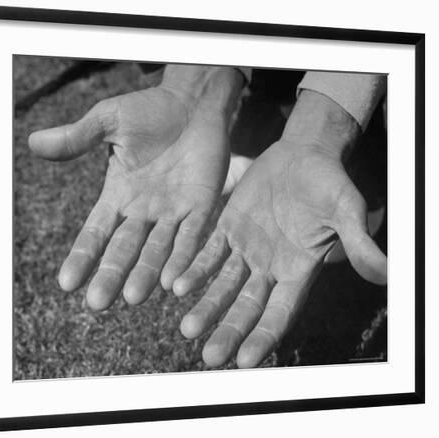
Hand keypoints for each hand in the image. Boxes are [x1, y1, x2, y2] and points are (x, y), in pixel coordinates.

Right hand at [29, 65, 242, 309]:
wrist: (194, 103)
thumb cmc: (150, 110)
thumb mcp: (109, 121)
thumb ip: (79, 136)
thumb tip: (34, 143)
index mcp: (118, 196)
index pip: (96, 232)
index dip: (82, 256)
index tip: (67, 283)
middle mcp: (144, 212)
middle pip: (124, 250)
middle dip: (111, 275)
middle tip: (99, 303)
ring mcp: (174, 212)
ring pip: (158, 250)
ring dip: (147, 273)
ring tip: (133, 296)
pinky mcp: (203, 206)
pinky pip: (192, 236)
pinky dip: (183, 257)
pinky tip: (174, 280)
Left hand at [173, 90, 386, 367]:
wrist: (303, 155)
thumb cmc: (330, 183)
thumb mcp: (346, 210)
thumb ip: (357, 241)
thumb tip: (385, 273)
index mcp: (298, 270)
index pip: (279, 312)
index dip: (263, 336)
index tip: (245, 362)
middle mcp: (269, 267)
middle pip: (246, 307)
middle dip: (229, 331)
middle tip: (208, 357)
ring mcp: (246, 248)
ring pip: (223, 285)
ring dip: (206, 306)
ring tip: (187, 329)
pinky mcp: (228, 228)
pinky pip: (209, 252)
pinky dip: (195, 269)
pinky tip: (176, 285)